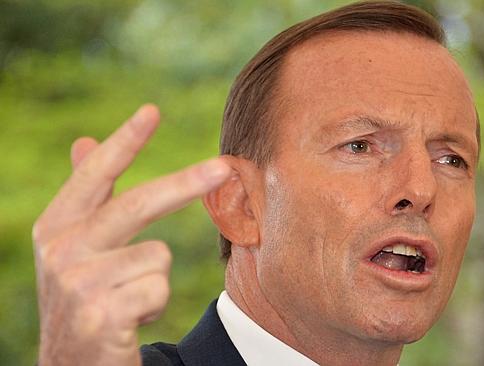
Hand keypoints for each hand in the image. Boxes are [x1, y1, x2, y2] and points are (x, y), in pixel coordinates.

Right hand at [32, 105, 231, 365]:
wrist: (73, 363)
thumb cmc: (86, 296)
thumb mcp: (77, 247)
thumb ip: (87, 199)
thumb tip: (84, 140)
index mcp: (56, 226)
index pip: (95, 175)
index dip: (125, 141)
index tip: (153, 111)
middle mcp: (61, 250)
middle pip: (138, 203)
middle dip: (188, 183)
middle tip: (227, 166)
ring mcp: (77, 283)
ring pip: (158, 256)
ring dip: (154, 280)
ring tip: (129, 299)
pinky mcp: (100, 314)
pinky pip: (159, 290)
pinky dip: (154, 305)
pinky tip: (129, 319)